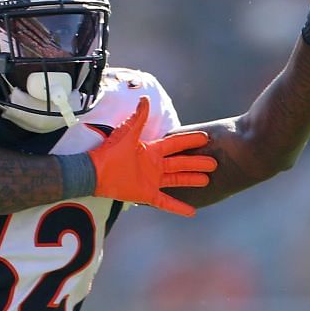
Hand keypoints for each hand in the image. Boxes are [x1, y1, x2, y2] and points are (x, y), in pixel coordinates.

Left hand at [86, 97, 215, 216]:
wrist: (95, 172)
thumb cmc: (109, 152)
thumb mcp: (128, 133)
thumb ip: (139, 117)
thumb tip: (145, 98)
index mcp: (151, 150)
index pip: (176, 144)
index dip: (190, 141)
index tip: (205, 139)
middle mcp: (154, 165)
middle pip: (181, 163)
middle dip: (197, 162)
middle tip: (214, 163)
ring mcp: (151, 180)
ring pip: (177, 180)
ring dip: (191, 180)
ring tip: (207, 180)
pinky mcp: (146, 195)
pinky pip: (165, 202)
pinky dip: (178, 207)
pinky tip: (191, 212)